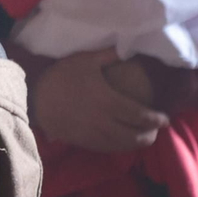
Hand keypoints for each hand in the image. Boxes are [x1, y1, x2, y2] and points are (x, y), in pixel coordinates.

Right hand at [34, 48, 167, 150]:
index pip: (140, 115)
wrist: (33, 97)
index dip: (156, 120)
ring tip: (142, 138)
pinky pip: (106, 148)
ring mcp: (92, 133)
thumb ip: (109, 55)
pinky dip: (119, 146)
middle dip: (149, 135)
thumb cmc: (60, 77)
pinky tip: (121, 141)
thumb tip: (130, 48)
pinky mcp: (82, 141)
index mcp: (108, 100)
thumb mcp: (84, 60)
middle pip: (134, 135)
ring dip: (136, 143)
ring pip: (122, 145)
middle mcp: (104, 121)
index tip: (164, 119)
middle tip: (155, 130)